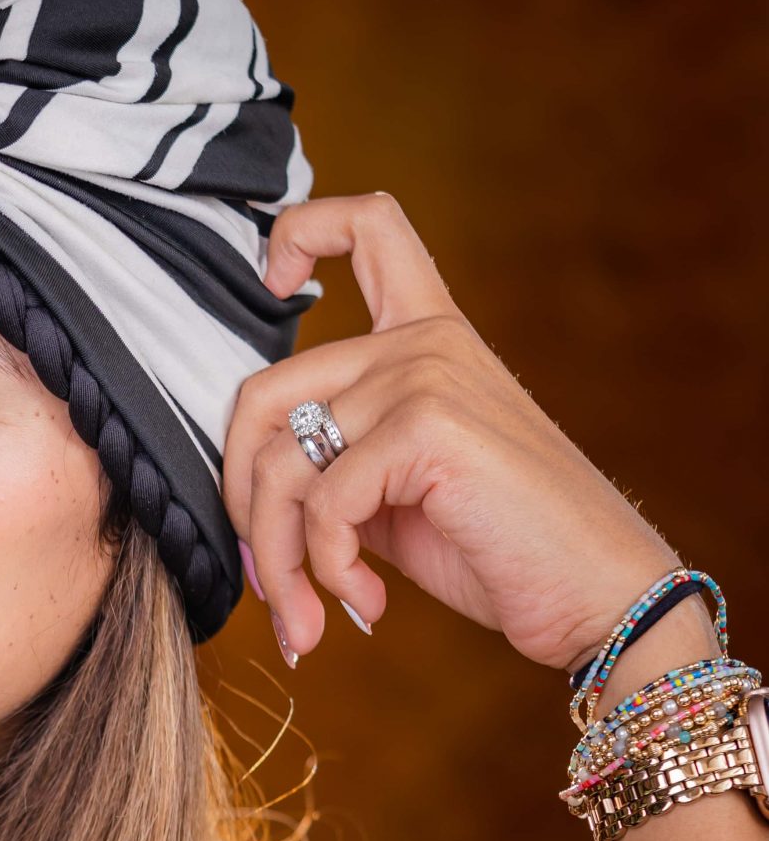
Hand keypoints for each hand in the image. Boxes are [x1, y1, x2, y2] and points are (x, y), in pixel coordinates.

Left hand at [221, 193, 686, 673]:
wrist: (597, 594)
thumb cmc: (504, 548)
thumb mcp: (399, 493)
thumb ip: (334, 465)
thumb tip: (248, 502)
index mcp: (428, 332)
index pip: (366, 224)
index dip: (300, 234)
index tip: (275, 282)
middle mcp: (424, 340)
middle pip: (262, 395)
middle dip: (243, 502)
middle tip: (270, 577)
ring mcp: (425, 375)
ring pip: (279, 467)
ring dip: (281, 560)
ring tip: (309, 615)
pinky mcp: (428, 426)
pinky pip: (322, 506)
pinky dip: (326, 570)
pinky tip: (365, 602)